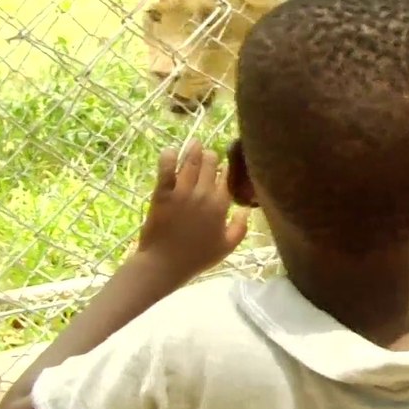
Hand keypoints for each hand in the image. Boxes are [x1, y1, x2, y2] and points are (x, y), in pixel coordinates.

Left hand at [136, 140, 248, 282]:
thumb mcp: (226, 247)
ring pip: (190, 162)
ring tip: (195, 142)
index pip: (228, 177)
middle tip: (208, 153)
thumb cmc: (196, 258)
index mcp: (221, 206)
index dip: (227, 168)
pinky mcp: (162, 193)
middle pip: (210, 164)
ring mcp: (182, 192)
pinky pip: (166, 169)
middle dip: (210, 156)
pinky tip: (171, 151)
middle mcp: (204, 194)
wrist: (163, 265)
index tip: (225, 166)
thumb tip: (246, 209)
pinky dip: (168, 157)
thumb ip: (240, 227)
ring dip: (193, 149)